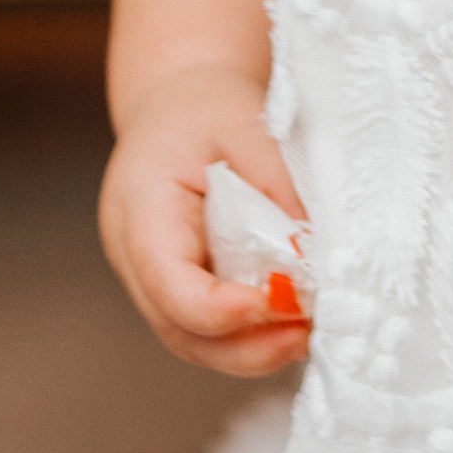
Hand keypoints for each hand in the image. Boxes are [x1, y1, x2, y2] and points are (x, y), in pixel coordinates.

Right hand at [100, 66, 310, 376]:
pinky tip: (291, 323)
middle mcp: (134, 255)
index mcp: (140, 208)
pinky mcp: (177, 287)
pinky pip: (207, 329)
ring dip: (251, 350)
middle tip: (303, 335)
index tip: (275, 302)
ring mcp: (151, 278)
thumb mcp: (247, 127)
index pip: (167, 281)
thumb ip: (280, 187)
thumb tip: (318, 253)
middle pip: (178, 328)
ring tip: (306, 333)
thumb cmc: (204, 108)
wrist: (175, 101)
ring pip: (193, 340)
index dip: (218, 308)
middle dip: (243, 347)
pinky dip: (249, 336)